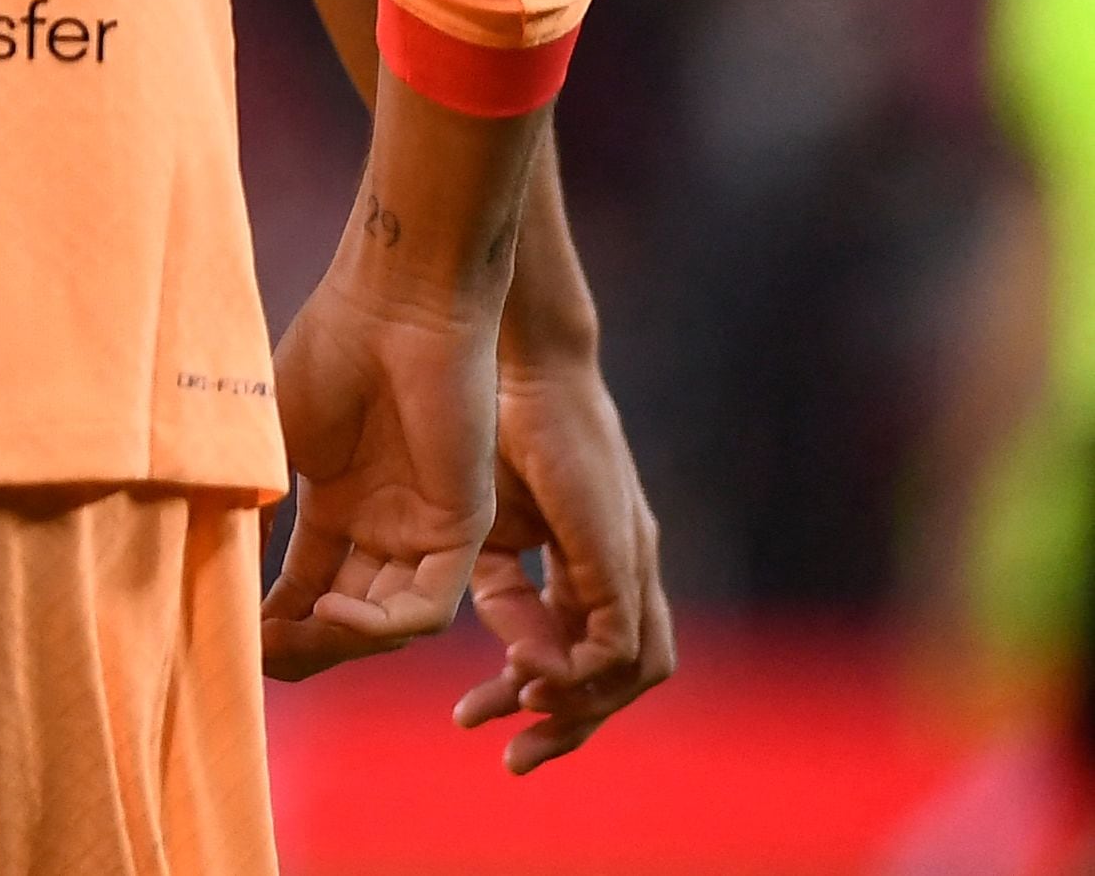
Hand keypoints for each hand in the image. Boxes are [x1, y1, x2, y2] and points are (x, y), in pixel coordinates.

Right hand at [263, 257, 500, 679]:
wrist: (395, 304)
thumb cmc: (329, 351)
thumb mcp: (268, 439)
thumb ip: (247, 504)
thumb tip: (195, 562)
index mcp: (339, 505)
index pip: (306, 588)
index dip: (270, 623)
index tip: (226, 639)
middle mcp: (383, 526)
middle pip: (345, 618)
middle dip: (298, 645)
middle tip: (251, 653)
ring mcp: (423, 529)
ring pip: (385, 623)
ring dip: (333, 641)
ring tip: (283, 635)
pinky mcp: (462, 526)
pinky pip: (426, 607)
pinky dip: (378, 623)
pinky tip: (331, 606)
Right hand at [455, 330, 673, 768]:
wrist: (503, 356)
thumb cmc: (485, 422)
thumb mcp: (487, 530)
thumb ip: (503, 592)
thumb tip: (516, 658)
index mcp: (590, 560)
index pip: (585, 654)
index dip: (533, 697)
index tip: (477, 718)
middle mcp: (627, 565)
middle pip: (625, 679)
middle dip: (566, 727)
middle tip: (511, 758)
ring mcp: (632, 557)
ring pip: (639, 669)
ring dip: (581, 709)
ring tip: (517, 715)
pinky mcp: (621, 550)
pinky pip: (627, 641)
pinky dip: (585, 675)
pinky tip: (532, 680)